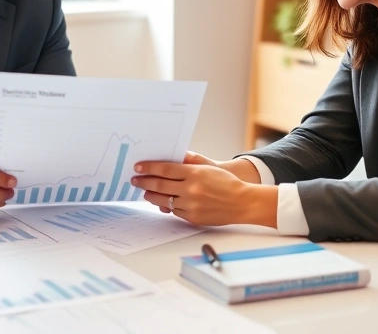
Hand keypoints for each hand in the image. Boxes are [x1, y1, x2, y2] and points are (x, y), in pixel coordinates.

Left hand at [131, 152, 276, 226]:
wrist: (242, 202)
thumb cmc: (226, 183)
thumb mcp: (209, 167)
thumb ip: (189, 163)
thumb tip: (172, 158)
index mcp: (195, 173)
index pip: (165, 169)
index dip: (149, 168)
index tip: (138, 167)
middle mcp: (191, 189)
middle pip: (160, 185)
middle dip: (144, 182)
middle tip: (135, 179)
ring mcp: (191, 205)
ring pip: (164, 200)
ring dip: (151, 195)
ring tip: (145, 191)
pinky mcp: (192, 217)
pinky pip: (174, 211)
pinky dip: (167, 205)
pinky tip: (162, 201)